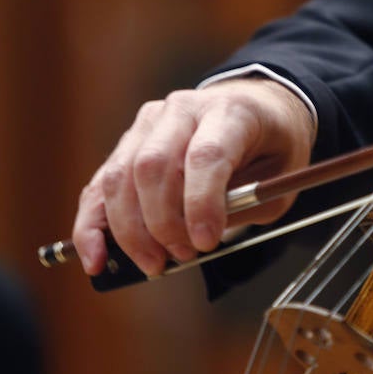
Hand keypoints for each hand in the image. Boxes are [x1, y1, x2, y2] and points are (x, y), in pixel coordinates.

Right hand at [72, 78, 315, 277]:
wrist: (256, 109)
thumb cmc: (271, 147)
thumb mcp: (280, 178)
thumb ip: (244, 206)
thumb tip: (195, 240)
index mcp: (230, 111)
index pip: (205, 155)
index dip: (201, 203)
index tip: (206, 243)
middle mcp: (183, 109)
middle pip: (153, 166)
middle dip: (162, 223)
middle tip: (183, 256)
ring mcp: (149, 123)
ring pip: (120, 177)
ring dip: (130, 231)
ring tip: (154, 264)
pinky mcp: (128, 142)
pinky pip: (101, 186)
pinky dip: (92, 225)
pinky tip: (94, 258)